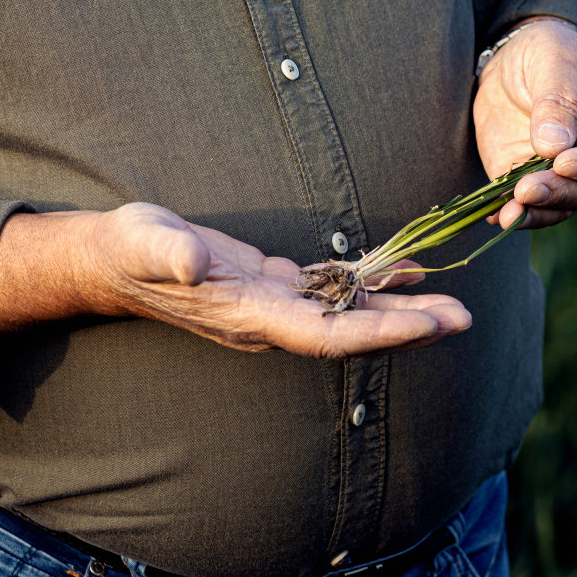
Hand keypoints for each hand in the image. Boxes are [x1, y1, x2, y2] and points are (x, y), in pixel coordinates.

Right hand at [0, 201, 470, 356]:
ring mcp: (271, 306)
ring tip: (450, 302)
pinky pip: (330, 292)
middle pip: (350, 333)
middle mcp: (268, 319)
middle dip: (406, 328)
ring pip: (346, 315)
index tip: (428, 327)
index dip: (379, 334)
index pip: (327, 335)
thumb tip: (194, 263)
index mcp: (248, 314)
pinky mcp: (269, 285)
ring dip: (396, 310)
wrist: (111, 259)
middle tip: (465, 318)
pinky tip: (397, 271)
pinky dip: (366, 285)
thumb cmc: (130, 248)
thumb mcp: (146, 241)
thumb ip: (170, 254)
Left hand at [473, 17, 576, 230]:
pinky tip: (495, 215)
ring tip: (509, 212)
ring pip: (561, 204)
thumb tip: (554, 148)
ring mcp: (564, 172)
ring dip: (536, 212)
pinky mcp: (531, 178)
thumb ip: (558, 101)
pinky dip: (513, 213)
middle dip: (560, 192)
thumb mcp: (556, 62)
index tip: (565, 163)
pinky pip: (527, 204)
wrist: (514, 60)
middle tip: (527, 190)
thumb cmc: (549, 51)